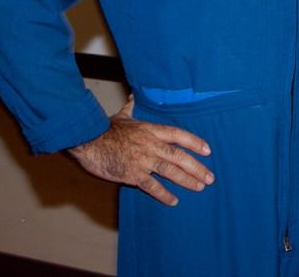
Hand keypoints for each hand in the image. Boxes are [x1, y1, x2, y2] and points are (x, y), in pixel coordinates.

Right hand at [66, 97, 212, 205]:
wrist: (88, 141)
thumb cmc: (104, 129)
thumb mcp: (121, 116)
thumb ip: (131, 108)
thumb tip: (133, 97)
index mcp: (151, 130)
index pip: (178, 135)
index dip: (195, 142)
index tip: (208, 150)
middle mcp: (151, 145)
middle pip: (179, 156)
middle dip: (196, 167)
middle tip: (210, 177)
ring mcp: (142, 160)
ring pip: (170, 171)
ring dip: (187, 180)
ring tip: (200, 187)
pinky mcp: (132, 174)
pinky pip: (151, 186)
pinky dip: (164, 194)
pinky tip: (174, 201)